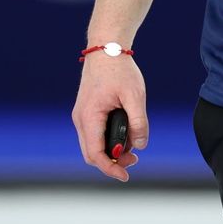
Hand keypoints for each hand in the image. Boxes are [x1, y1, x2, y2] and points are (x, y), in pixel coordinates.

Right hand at [71, 52, 147, 181]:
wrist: (106, 47)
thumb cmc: (119, 69)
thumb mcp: (134, 95)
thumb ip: (139, 122)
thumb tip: (141, 145)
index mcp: (89, 116)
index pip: (95, 154)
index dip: (110, 169)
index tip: (125, 176)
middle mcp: (81, 118)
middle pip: (91, 154)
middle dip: (112, 161)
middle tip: (134, 159)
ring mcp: (82, 114)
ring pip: (93, 145)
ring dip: (112, 150)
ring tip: (134, 143)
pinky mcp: (87, 111)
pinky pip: (94, 134)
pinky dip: (108, 139)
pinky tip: (126, 132)